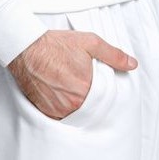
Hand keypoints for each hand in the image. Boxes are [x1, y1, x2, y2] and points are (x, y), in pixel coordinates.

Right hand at [7, 29, 138, 119]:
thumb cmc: (57, 44)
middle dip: (91, 99)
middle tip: (83, 84)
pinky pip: (61, 117)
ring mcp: (58, 109)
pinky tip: (61, 94)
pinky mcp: (45, 111)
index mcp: (86, 88)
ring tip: (71, 88)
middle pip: (91, 109)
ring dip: (78, 105)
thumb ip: (113, 55)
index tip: (99, 85)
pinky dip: (64, 109)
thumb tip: (132, 64)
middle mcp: (73, 104)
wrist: (26, 47)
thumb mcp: (90, 42)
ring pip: (76, 114)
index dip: (104, 92)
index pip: (105, 100)